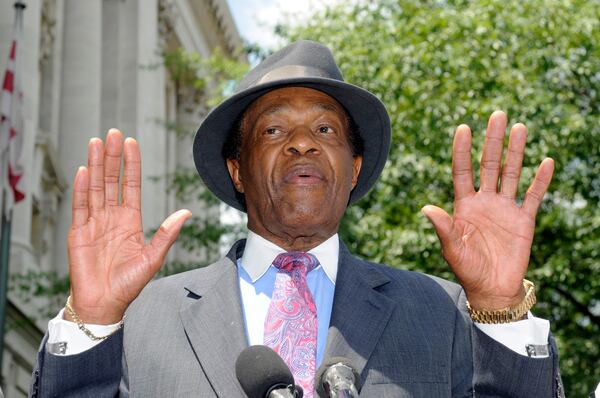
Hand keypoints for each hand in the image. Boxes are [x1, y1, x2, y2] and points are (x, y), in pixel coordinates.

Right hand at [66, 129, 190, 323]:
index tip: (131, 143)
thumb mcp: (152, 258)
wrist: (104, 303)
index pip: (132, 185)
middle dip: (112, 157)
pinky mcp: (78, 232)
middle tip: (113, 133)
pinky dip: (81, 189)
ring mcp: (94, 222)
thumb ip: (166, 234)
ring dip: (95, 165)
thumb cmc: (128, 284)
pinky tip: (83, 171)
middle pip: (112, 180)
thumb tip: (186, 212)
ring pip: (95, 187)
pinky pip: (80, 206)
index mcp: (131, 220)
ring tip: (96, 143)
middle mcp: (112, 217)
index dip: (131, 164)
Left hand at [422, 111, 553, 309]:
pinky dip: (540, 180)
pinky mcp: (524, 220)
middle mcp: (485, 201)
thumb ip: (443, 227)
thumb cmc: (468, 269)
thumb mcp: (452, 248)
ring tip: (520, 127)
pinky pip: (533, 196)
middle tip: (497, 114)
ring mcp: (505, 208)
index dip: (462, 150)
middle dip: (492, 140)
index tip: (463, 128)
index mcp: (464, 205)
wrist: (492, 288)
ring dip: (516, 151)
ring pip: (512, 173)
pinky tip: (546, 162)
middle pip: (489, 164)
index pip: (462, 171)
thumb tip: (426, 208)